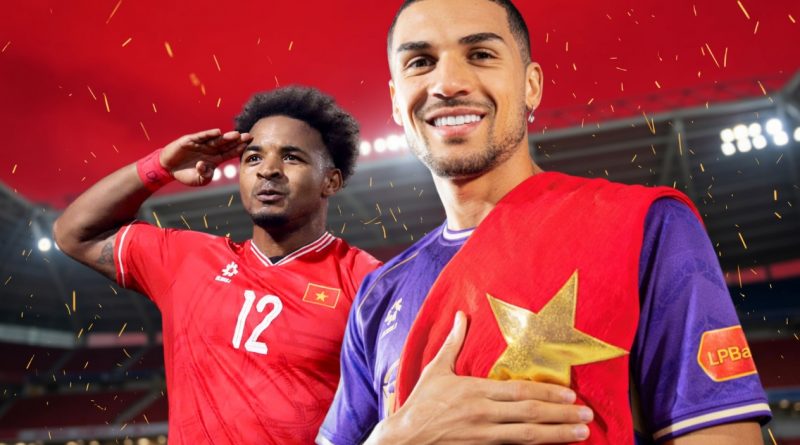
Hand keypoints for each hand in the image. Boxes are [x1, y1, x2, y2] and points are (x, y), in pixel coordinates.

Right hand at [159, 129, 252, 185]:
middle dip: (237, 140)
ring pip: (216, 140)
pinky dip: (209, 134)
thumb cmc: (186, 174)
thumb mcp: (199, 180)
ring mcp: (201, 144)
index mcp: (215, 159)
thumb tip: (205, 166)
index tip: (249, 145)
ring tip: (236, 134)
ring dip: (226, 137)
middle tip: (248, 136)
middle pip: (226, 144)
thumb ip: (205, 175)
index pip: (230, 153)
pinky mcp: (190, 140)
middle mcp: (210, 149)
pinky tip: (217, 132)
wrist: (169, 168)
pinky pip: (201, 136)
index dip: (239, 149)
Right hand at [369, 312, 591, 444]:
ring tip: (581, 432)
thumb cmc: (421, 403)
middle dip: (562, 415)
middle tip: (587, 415)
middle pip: (530, 414)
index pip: (519, 391)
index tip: (570, 394)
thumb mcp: (435, 369)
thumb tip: (460, 315)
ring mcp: (484, 435)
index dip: (547, 392)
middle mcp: (483, 414)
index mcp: (475, 391)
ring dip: (557, 434)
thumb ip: (453, 343)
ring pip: (527, 436)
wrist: (404, 438)